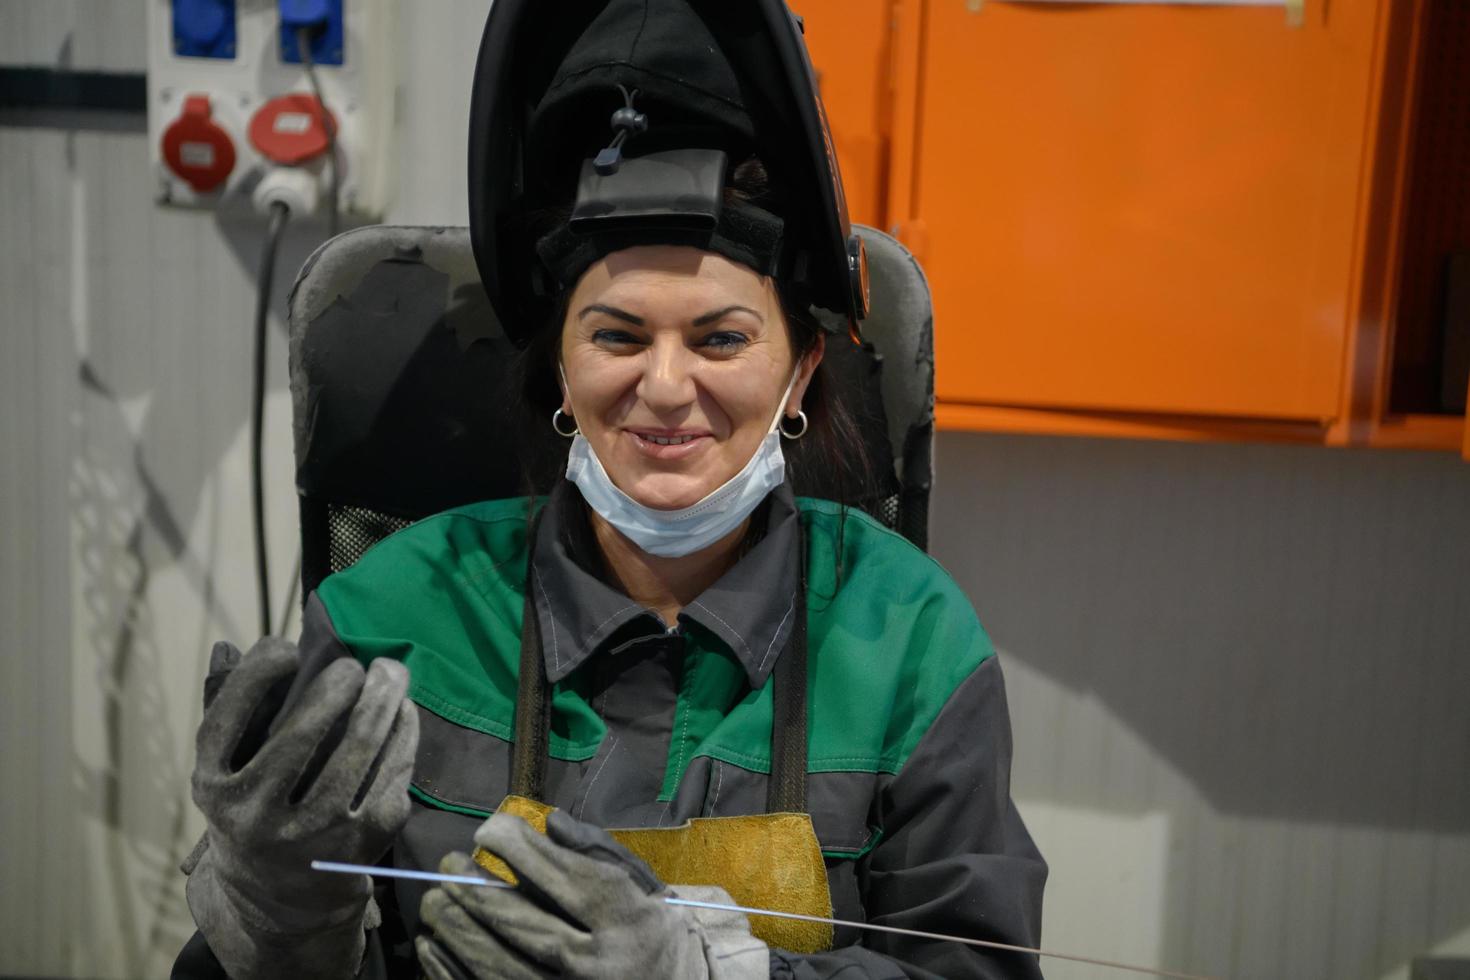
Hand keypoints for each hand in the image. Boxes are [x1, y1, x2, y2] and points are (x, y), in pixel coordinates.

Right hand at [185, 638, 418, 979]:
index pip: (226, 720)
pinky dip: (404, 733)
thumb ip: (227, 707)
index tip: (285, 647)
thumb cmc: (254, 807)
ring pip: (359, 748)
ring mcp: (312, 834)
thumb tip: (231, 644)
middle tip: (355, 664)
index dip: (256, 674)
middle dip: (338, 683)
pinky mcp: (362, 842)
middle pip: (302, 733)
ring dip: (383, 698)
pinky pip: (392, 772)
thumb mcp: (226, 771)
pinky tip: (404, 712)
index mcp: (213, 791)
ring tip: (391, 672)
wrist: (280, 900)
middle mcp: (256, 818)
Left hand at [416, 810, 768, 979]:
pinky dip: (454, 972)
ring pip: (500, 967)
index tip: (487, 829)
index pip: (567, 878)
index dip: (520, 851)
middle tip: (447, 864)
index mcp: (630, 920)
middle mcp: (602, 965)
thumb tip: (548, 822)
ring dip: (458, 933)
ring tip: (435, 902)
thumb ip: (596, 851)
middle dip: (477, 893)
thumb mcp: (641, 885)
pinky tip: (436, 947)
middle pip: (526, 926)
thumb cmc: (651, 930)